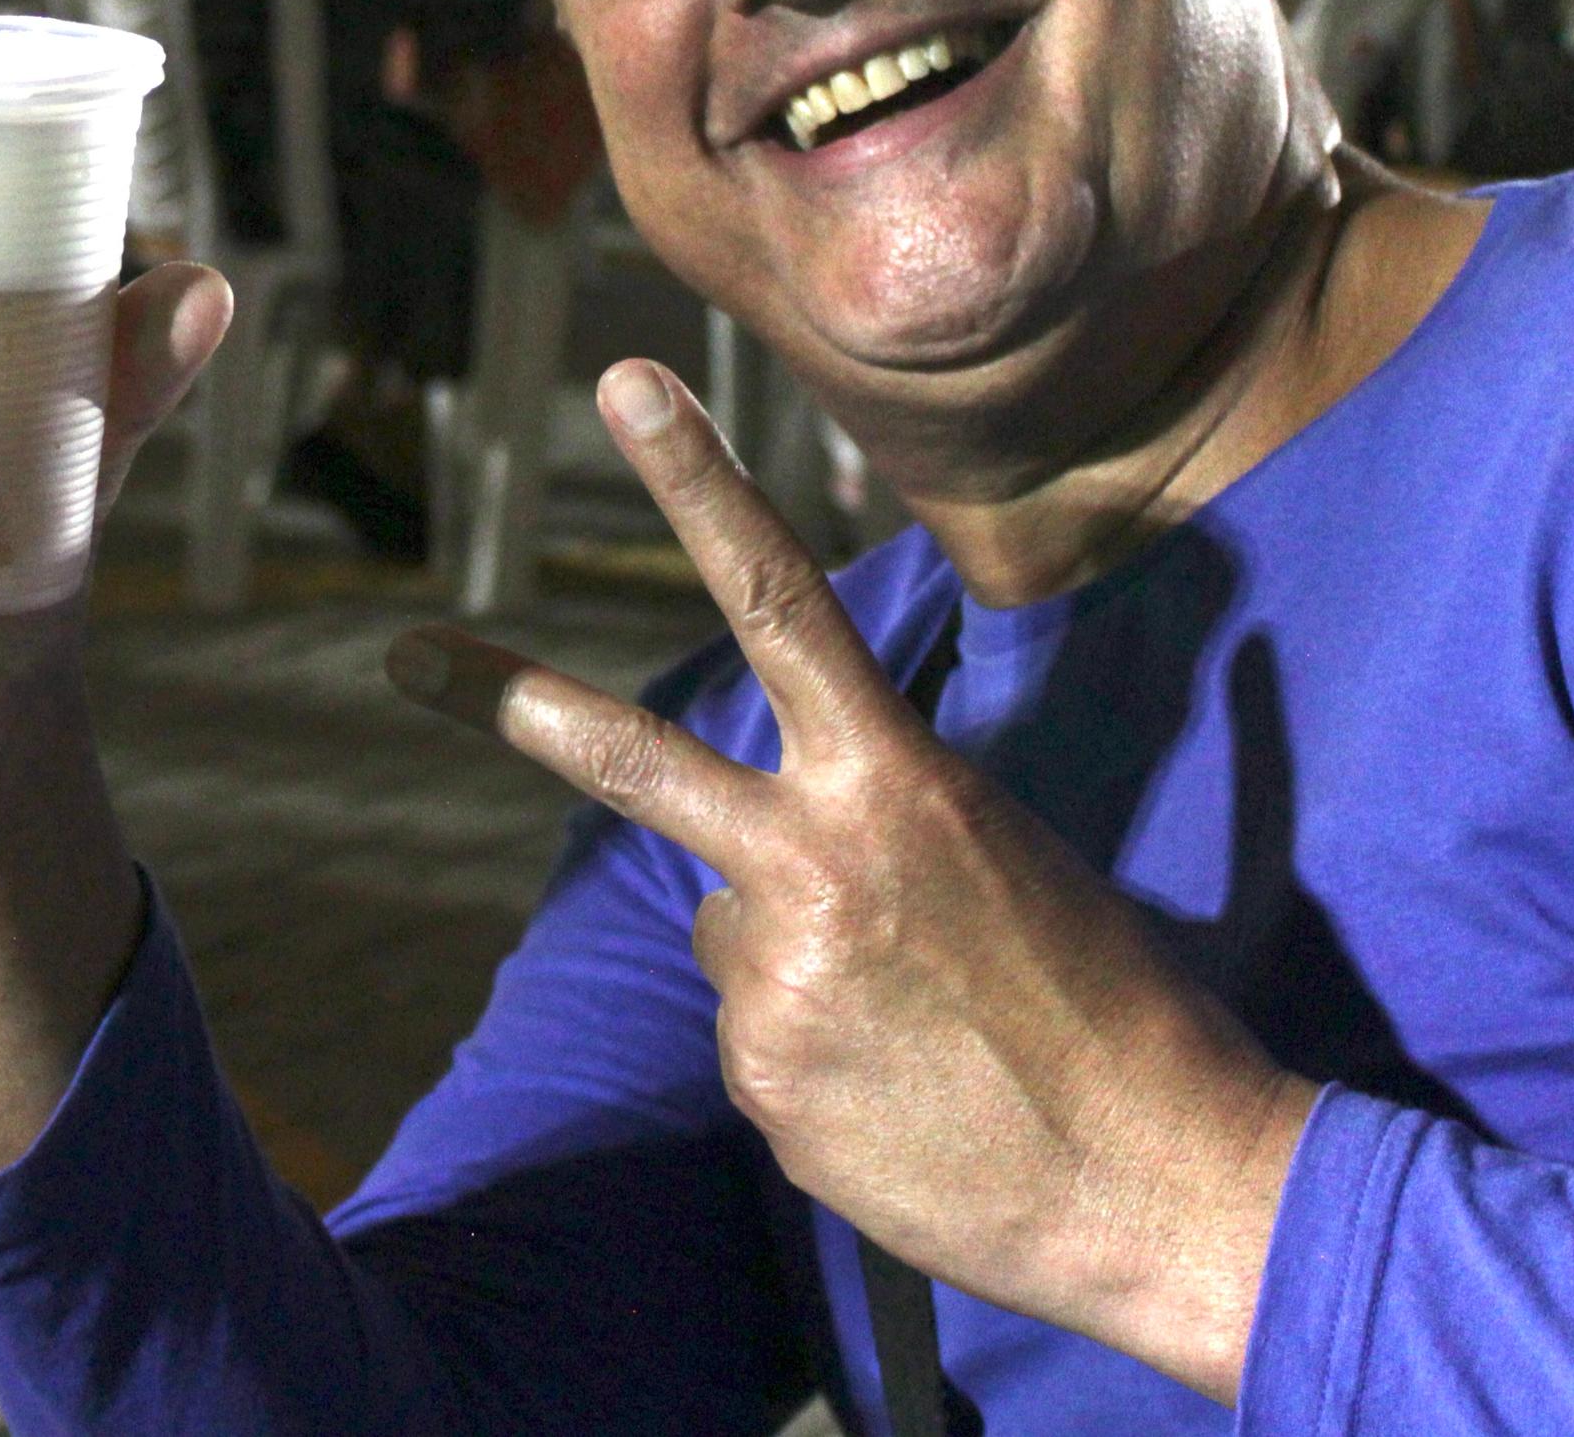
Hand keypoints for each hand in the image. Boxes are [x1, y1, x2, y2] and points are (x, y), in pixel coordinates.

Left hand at [388, 362, 1316, 1405]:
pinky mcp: (763, 1084)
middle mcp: (812, 864)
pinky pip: (762, 1039)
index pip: (779, 596)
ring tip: (925, 1030)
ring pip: (734, 932)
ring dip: (803, 965)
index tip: (628, 381)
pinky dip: (819, 1058)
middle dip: (509, 701)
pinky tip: (909, 1096)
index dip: (700, 481)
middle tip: (405, 654)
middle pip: (631, 759)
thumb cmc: (1113, 1008)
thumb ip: (884, 820)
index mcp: (895, 783)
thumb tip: (799, 848)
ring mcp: (774, 980)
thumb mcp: (1013, 858)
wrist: (1168, 1192)